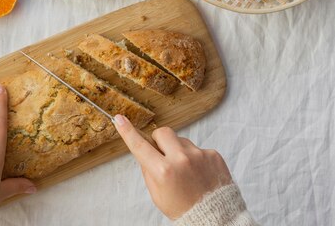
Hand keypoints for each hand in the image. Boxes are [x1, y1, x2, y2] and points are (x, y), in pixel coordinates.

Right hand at [113, 115, 231, 219]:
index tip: (120, 119)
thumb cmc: (183, 208)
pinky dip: (196, 158)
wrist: (215, 217)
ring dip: (179, 151)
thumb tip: (146, 150)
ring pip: (181, 140)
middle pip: (162, 132)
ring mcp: (199, 155)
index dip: (127, 131)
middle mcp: (181, 160)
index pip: (140, 146)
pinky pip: (198, 149)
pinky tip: (199, 173)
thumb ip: (149, 169)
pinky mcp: (214, 155)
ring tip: (186, 171)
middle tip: (163, 155)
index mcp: (163, 171)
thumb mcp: (157, 193)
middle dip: (159, 140)